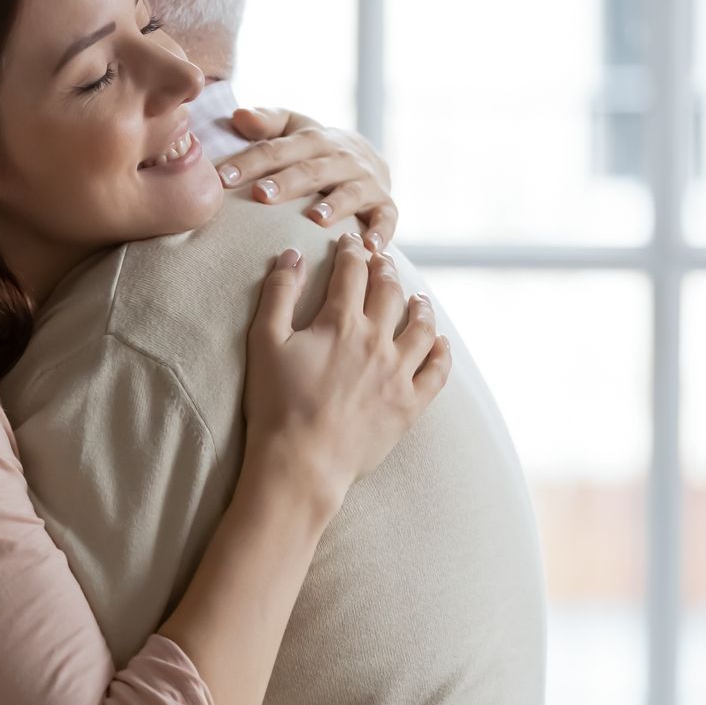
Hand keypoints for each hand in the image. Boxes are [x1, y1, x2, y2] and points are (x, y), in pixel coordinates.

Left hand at [215, 106, 397, 250]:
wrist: (369, 158)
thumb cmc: (316, 149)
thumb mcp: (294, 129)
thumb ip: (267, 122)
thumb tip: (238, 115)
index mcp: (314, 140)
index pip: (278, 149)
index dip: (251, 162)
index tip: (223, 177)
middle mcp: (342, 158)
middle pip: (312, 170)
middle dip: (287, 182)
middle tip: (261, 195)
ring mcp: (366, 182)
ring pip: (350, 192)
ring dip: (335, 205)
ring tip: (315, 218)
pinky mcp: (384, 205)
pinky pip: (386, 219)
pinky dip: (381, 232)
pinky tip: (369, 248)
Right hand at [243, 233, 450, 513]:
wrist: (302, 462)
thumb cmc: (276, 404)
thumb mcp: (264, 342)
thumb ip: (278, 294)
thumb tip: (291, 255)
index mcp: (341, 322)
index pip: (352, 272)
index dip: (351, 252)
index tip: (350, 242)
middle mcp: (376, 341)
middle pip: (389, 292)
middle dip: (386, 270)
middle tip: (382, 260)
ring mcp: (398, 373)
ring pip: (421, 327)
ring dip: (420, 306)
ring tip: (419, 298)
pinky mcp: (410, 404)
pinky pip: (437, 372)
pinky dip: (441, 353)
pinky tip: (440, 343)